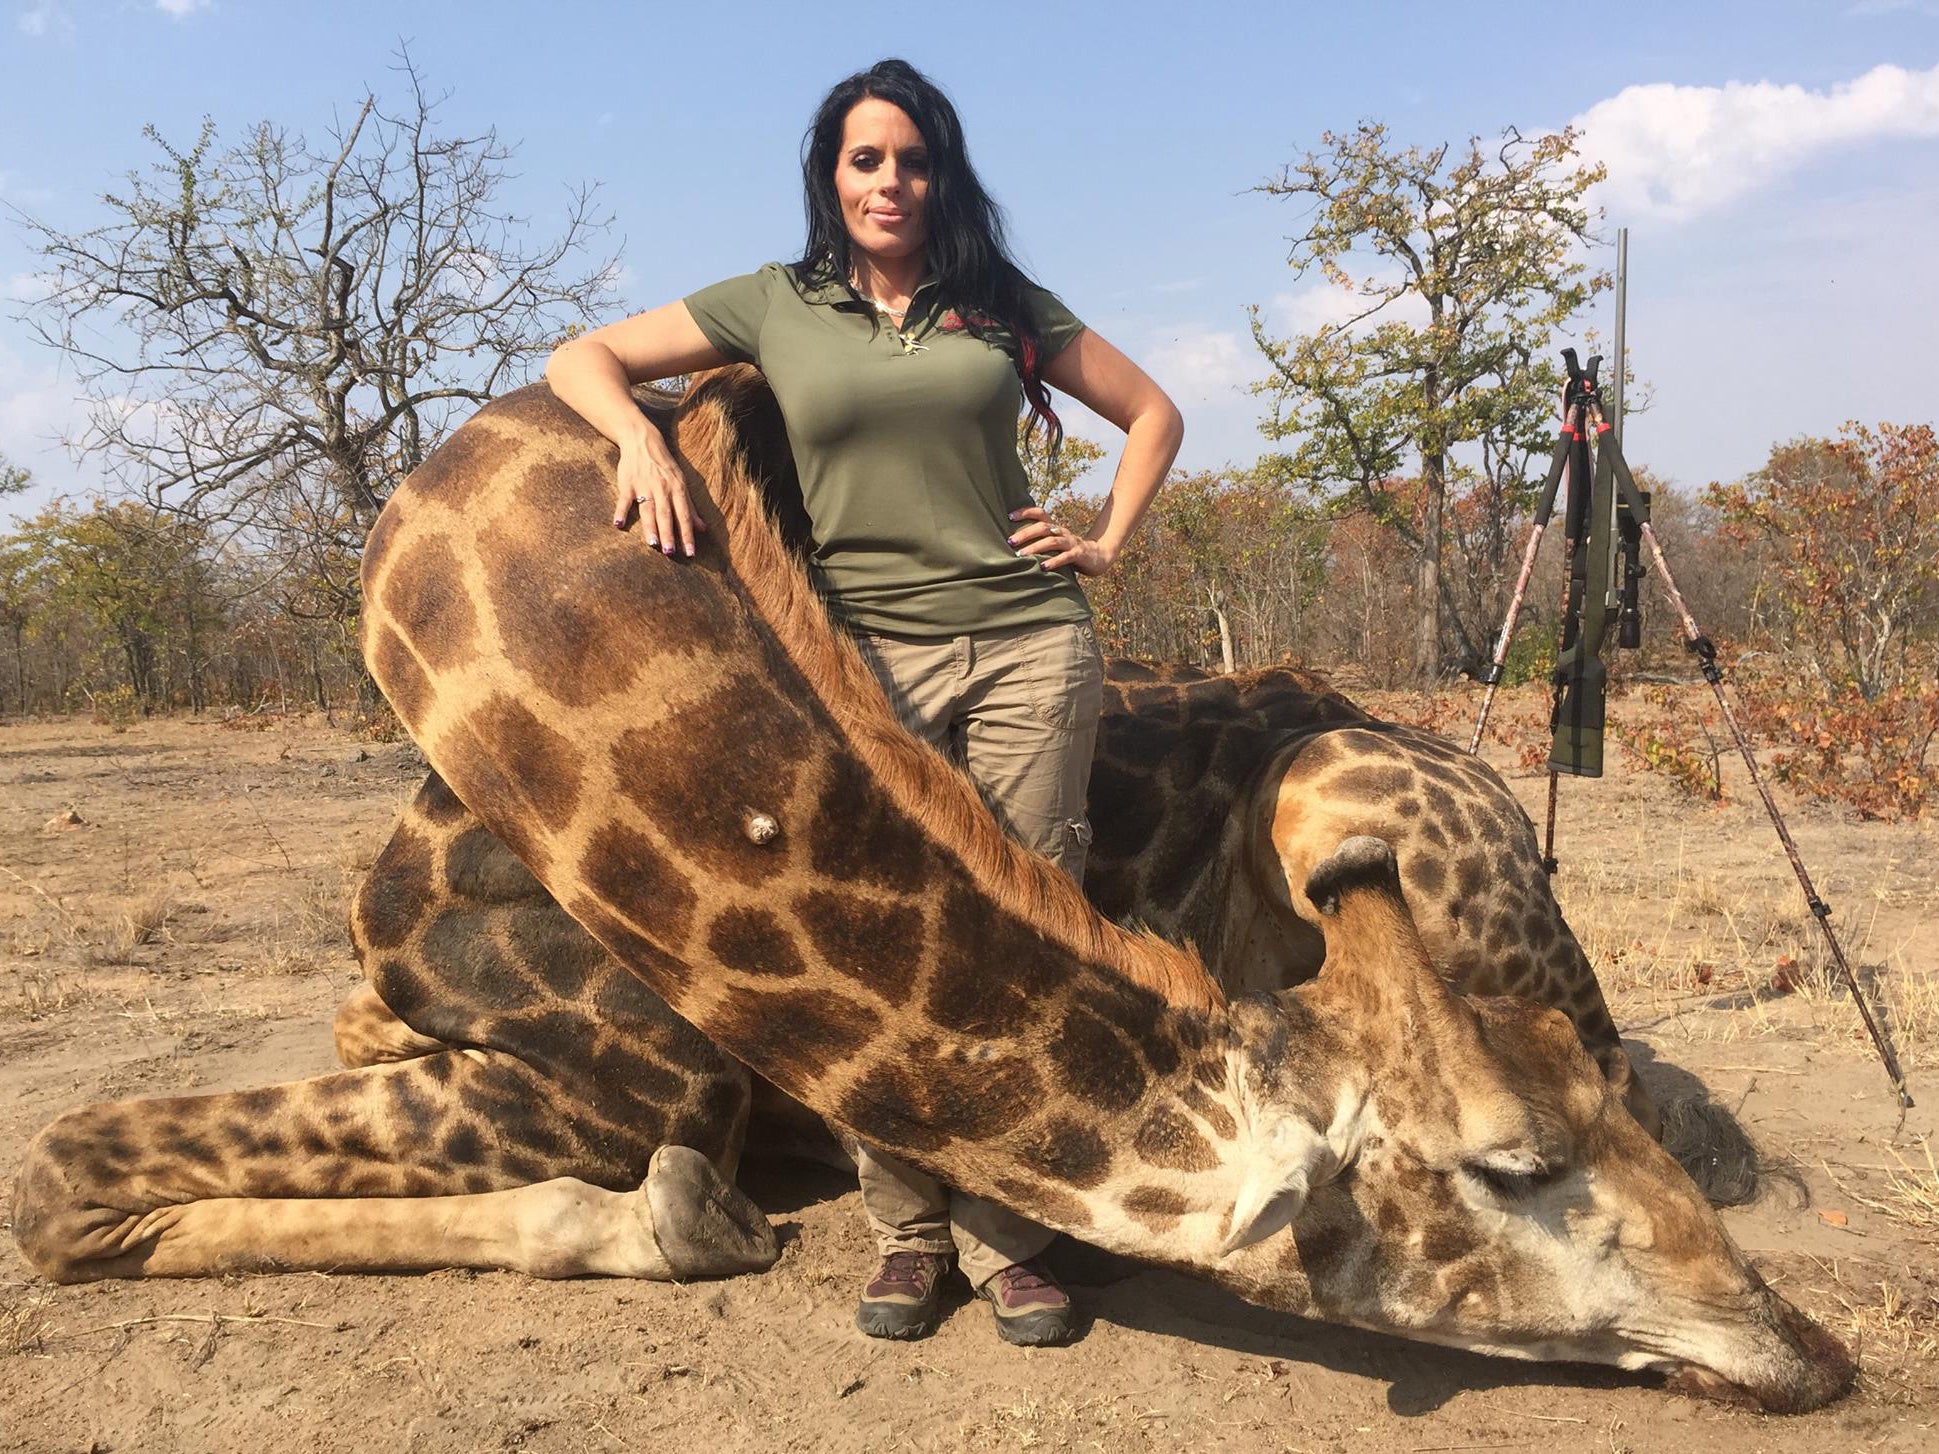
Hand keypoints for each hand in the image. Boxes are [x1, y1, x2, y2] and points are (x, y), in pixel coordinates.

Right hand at [615, 437, 707, 556]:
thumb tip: (702, 528)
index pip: (684, 515)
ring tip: (652, 544)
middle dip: (669, 533)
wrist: (643, 441)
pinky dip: (621, 511)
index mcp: (677, 489)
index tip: (690, 553)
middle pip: (666, 514)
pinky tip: (619, 524)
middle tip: (670, 552)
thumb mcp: (681, 483)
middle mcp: (662, 488)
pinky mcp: (627, 483)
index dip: (687, 534)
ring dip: (650, 526)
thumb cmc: (665, 466)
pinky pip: (624, 499)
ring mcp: (644, 485)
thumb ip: (690, 507)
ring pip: (648, 509)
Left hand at [1007, 507, 1115, 576]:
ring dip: (1035, 547)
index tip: (1009, 516)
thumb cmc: (1068, 552)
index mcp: (1055, 527)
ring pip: (1052, 541)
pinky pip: (1065, 557)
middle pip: (1042, 527)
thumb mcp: (1053, 545)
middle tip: (1010, 541)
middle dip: (1025, 534)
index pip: (1040, 513)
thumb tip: (1013, 546)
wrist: (1097, 558)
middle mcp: (1062, 532)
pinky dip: (1053, 561)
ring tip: (1021, 555)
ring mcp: (1071, 542)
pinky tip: (1042, 567)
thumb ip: (1039, 542)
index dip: (1025, 512)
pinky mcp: (1078, 554)